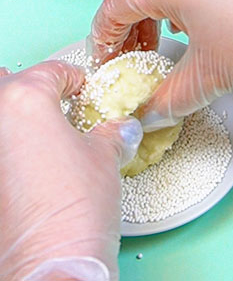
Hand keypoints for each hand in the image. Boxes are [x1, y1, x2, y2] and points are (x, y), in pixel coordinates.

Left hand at [0, 62, 142, 280]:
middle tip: (58, 100)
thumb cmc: (76, 204)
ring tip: (41, 123)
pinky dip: (12, 142)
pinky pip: (0, 145)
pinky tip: (29, 155)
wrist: (55, 259)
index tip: (83, 86)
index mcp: (24, 100)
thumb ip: (112, 132)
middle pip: (10, 85)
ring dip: (16, 112)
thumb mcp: (105, 155)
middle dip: (34, 87)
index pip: (50, 72)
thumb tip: (121, 129)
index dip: (73, 77)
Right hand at [88, 0, 232, 130]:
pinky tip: (185, 24)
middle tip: (126, 56)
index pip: (114, 5)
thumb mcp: (211, 76)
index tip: (103, 62)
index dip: (102, 38)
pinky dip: (173, 0)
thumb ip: (169, 99)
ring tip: (154, 43)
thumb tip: (148, 116)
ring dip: (147, 11)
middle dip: (121, 23)